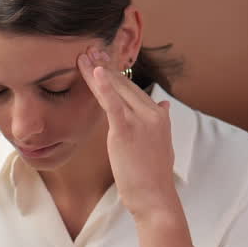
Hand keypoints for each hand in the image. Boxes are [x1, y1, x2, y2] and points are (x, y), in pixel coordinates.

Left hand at [76, 46, 178, 221]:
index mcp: (159, 114)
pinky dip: (103, 86)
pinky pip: (113, 104)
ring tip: (83, 55)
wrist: (155, 197)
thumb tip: (164, 103)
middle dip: (105, 65)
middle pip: (123, 84)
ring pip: (115, 89)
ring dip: (97, 70)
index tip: (103, 59)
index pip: (133, 88)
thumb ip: (161, 121)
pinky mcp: (126, 130)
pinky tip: (95, 71)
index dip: (116, 73)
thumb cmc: (154, 176)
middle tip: (89, 48)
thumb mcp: (162, 144)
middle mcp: (152, 112)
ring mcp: (141, 120)